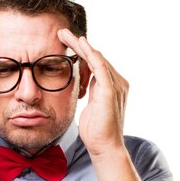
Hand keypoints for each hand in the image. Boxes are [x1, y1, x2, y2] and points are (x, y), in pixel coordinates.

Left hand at [57, 29, 128, 157]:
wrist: (104, 148)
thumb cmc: (96, 133)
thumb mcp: (90, 108)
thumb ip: (90, 94)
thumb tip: (83, 86)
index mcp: (112, 87)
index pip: (96, 64)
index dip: (81, 52)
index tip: (65, 44)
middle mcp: (118, 83)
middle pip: (96, 57)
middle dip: (78, 44)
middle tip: (61, 33)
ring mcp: (116, 85)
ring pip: (96, 58)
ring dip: (80, 45)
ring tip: (64, 35)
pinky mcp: (110, 90)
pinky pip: (99, 66)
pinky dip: (90, 53)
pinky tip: (80, 43)